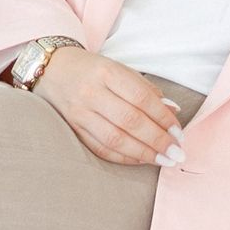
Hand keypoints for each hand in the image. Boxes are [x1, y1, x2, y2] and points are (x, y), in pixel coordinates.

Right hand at [35, 46, 186, 166]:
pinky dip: (123, 157)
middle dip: (157, 140)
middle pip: (130, 121)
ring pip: (115, 139)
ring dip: (143, 153)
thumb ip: (146, 90)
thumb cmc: (92, 70)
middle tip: (176, 152)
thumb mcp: (119, 69)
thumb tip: (173, 112)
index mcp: (107, 72)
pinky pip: (100, 149)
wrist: (51, 70)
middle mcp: (91, 92)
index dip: (163, 118)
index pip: (141, 98)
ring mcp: (79, 112)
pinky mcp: (73, 129)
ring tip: (163, 160)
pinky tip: (140, 159)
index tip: (178, 132)